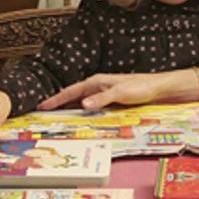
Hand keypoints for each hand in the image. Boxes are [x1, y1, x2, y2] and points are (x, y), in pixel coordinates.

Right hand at [39, 73, 173, 111]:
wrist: (156, 87)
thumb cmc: (140, 87)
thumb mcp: (121, 93)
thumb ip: (102, 99)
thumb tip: (83, 104)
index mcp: (96, 82)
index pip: (71, 91)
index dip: (56, 99)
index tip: (42, 105)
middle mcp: (96, 86)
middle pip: (72, 95)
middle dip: (57, 103)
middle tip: (41, 112)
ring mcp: (101, 92)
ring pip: (79, 100)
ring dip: (67, 107)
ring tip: (54, 116)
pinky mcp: (107, 99)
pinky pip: (88, 105)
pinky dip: (79, 110)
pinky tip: (77, 117)